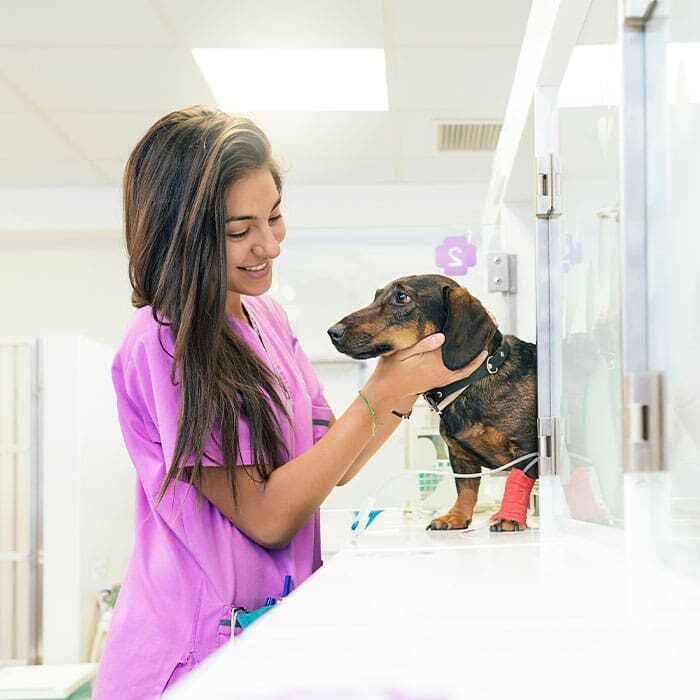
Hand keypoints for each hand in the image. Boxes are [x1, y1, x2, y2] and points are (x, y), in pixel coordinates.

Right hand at [363, 333, 487, 410]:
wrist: (387, 390)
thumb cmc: (391, 369)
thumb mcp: (401, 353)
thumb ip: (421, 344)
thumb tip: (442, 336)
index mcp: (434, 362)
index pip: (455, 344)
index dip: (466, 331)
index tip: (475, 318)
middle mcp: (443, 371)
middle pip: (466, 354)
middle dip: (478, 340)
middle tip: (489, 324)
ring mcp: (443, 378)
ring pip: (468, 365)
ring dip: (479, 353)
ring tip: (487, 338)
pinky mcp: (442, 381)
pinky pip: (463, 374)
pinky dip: (473, 365)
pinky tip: (479, 357)